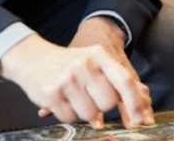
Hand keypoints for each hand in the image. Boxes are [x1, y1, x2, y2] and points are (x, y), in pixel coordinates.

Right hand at [0, 28, 152, 129]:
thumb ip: (115, 82)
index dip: (135, 103)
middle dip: (102, 106)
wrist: (32, 58)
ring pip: (90, 115)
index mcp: (98, 55)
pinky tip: (63, 101)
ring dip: (85, 113)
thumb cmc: (70, 64)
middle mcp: (83, 64)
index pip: (125, 81)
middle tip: (90, 97)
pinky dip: (69, 115)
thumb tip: (139, 111)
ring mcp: (66, 78)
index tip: (140, 120)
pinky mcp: (51, 93)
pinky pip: (70, 118)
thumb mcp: (93, 62)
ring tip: (75, 98)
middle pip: (109, 103)